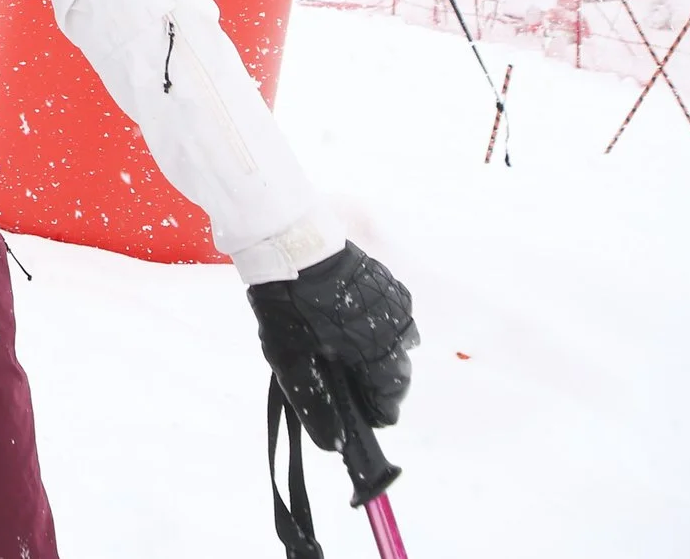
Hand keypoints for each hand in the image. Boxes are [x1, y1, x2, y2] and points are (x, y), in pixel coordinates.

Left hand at [248, 242, 417, 449]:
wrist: (291, 246)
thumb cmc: (291, 306)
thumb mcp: (293, 362)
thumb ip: (316, 406)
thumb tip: (335, 445)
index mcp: (380, 353)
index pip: (391, 401)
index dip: (372, 412)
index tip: (355, 413)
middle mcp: (398, 331)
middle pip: (396, 374)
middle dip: (372, 384)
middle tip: (341, 378)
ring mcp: (397, 305)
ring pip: (397, 346)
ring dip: (375, 354)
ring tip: (342, 350)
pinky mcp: (389, 285)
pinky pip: (391, 320)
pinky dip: (375, 330)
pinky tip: (346, 324)